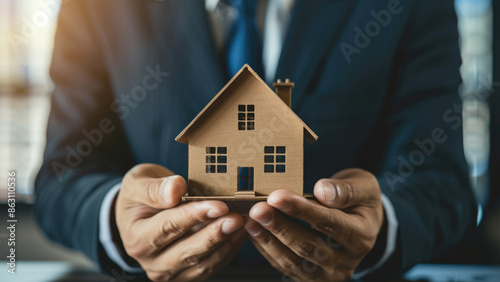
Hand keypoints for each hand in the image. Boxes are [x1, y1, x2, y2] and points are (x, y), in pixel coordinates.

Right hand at [115, 164, 245, 280]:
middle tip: (237, 218)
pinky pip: (210, 266)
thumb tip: (175, 189)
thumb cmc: (139, 195)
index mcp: (137, 238)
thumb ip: (154, 188)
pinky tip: (240, 234)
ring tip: (243, 224)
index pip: (169, 226)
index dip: (196, 216)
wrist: (138, 213)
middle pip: (188, 252)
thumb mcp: (138, 182)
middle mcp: (151, 261)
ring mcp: (168, 271)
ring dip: (225, 244)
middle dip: (215, 234)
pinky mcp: (185, 274)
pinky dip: (227, 251)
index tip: (219, 206)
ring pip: (202, 263)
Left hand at [245, 169, 383, 280]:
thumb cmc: (359, 200)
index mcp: (362, 236)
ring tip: (251, 219)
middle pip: (308, 246)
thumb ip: (345, 190)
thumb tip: (322, 191)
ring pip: (293, 261)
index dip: (301, 210)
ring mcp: (328, 273)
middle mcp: (346, 260)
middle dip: (279, 226)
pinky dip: (267, 249)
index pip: (329, 223)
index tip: (277, 197)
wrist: (362, 221)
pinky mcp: (311, 277)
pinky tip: (254, 231)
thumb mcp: (363, 186)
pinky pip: (285, 266)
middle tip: (258, 209)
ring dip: (269, 239)